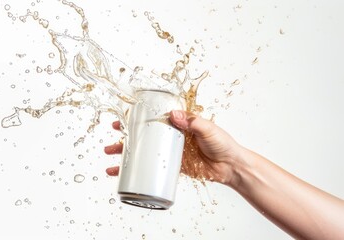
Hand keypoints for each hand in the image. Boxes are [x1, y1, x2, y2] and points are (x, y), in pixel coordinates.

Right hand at [104, 110, 243, 185]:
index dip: (137, 117)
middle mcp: (171, 137)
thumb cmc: (223, 144)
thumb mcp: (208, 128)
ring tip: (112, 158)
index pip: (154, 118)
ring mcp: (170, 152)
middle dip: (126, 138)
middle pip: (144, 136)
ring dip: (127, 155)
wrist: (231, 167)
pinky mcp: (173, 167)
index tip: (124, 117)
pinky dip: (139, 173)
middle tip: (113, 138)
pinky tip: (126, 176)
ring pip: (144, 152)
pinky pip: (153, 169)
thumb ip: (192, 122)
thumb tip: (174, 115)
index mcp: (178, 124)